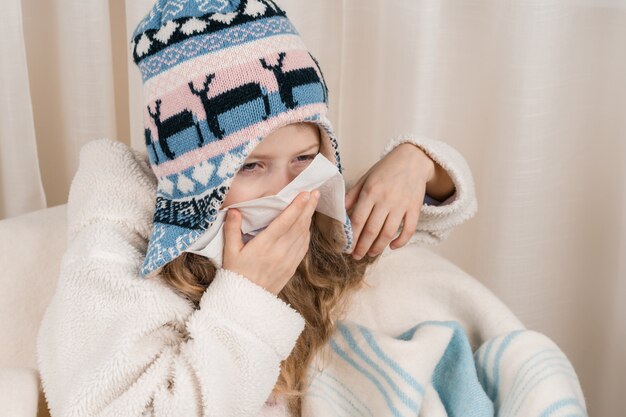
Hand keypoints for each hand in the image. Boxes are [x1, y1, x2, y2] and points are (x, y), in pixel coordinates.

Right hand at [222, 189, 319, 294]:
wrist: (246, 301)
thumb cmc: (235, 274)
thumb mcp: (229, 252)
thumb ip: (232, 229)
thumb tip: (235, 210)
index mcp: (264, 246)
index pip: (284, 222)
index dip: (296, 207)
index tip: (305, 194)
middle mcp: (280, 252)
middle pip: (298, 225)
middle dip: (308, 207)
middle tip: (315, 192)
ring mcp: (288, 260)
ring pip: (303, 235)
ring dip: (309, 218)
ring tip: (312, 203)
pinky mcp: (292, 267)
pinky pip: (303, 247)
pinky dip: (307, 233)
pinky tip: (307, 224)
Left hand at [344, 143, 434, 259]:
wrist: (412, 159)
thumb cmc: (385, 169)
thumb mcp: (365, 178)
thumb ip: (352, 196)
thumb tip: (340, 213)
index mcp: (371, 192)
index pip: (358, 220)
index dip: (352, 237)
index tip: (347, 247)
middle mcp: (386, 199)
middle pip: (372, 230)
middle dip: (362, 246)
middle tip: (356, 256)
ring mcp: (402, 205)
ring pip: (388, 232)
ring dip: (378, 247)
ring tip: (371, 253)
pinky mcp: (415, 208)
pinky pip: (409, 230)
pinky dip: (401, 241)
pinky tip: (392, 246)